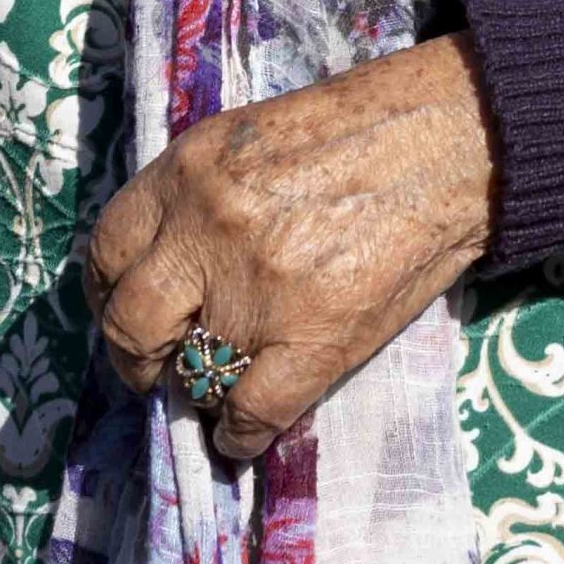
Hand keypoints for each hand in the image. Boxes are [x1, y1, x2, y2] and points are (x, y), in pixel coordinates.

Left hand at [88, 42, 496, 463]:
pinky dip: (239, 435)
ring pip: (189, 373)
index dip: (109, 294)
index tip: (127, 310)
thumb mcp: (254, 136)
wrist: (455, 137)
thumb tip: (168, 269)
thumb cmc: (366, 128)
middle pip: (130, 322)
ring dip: (195, 391)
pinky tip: (244, 433)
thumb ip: (202, 194)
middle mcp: (209, 228)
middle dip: (136, 358)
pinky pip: (249, 412)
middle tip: (158, 366)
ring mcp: (258, 287)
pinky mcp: (314, 334)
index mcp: (189, 169)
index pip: (107, 250)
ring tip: (214, 389)